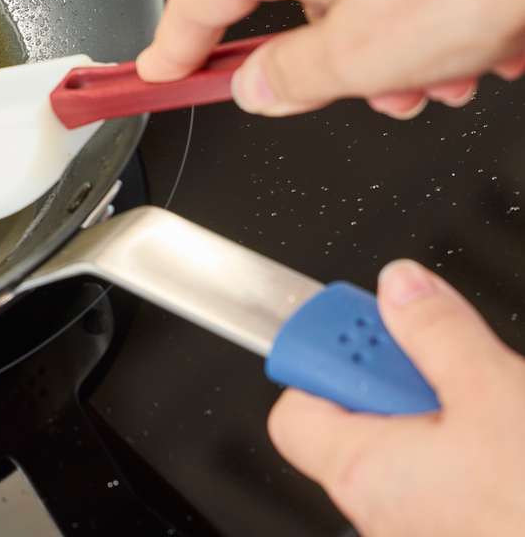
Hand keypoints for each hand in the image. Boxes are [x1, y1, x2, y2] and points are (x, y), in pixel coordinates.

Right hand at [136, 0, 524, 117]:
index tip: (162, 70)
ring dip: (397, 42)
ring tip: (454, 70)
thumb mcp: (367, 57)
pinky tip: (483, 35)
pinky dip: (431, 4)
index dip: (174, 44)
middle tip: (377, 94)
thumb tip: (260, 86)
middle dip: (337, 61)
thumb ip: (293, 78)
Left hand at [268, 261, 524, 535]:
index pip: (297, 405)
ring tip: (502, 412)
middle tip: (462, 367)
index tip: (372, 328)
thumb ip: (438, 334)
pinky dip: (479, 456)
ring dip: (454, 419)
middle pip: (364, 422)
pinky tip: (514, 447)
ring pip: (418, 453)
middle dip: (411, 381)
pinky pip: (456, 484)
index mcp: (361, 470)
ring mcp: (422, 533)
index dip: (329, 359)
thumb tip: (399, 286)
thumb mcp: (495, 393)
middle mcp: (379, 511)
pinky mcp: (467, 536)